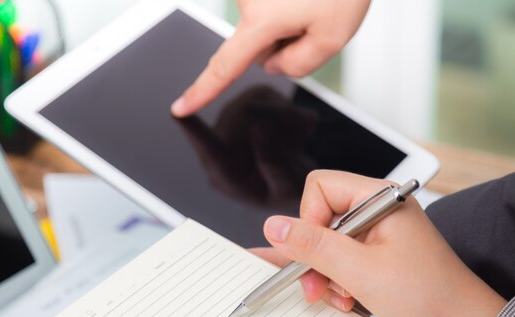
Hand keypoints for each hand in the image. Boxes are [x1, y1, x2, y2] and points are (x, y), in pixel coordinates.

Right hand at [171, 0, 370, 116]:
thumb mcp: (333, 38)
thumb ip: (297, 67)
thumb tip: (273, 65)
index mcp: (262, 19)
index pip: (225, 67)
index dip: (201, 91)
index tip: (181, 107)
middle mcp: (248, 0)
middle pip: (258, 48)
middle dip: (285, 42)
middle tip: (314, 20)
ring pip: (266, 28)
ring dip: (289, 22)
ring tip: (313, 2)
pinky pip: (270, 9)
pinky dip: (288, 8)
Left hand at [177, 86, 317, 207]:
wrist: (302, 183)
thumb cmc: (290, 191)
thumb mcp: (288, 187)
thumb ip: (272, 161)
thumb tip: (259, 126)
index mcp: (225, 178)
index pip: (209, 151)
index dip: (195, 131)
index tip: (177, 114)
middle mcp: (221, 152)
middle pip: (240, 119)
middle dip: (278, 117)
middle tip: (308, 123)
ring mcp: (229, 130)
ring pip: (252, 104)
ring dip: (285, 113)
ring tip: (306, 129)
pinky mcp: (241, 110)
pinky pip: (261, 97)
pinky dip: (284, 108)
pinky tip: (298, 126)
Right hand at [255, 170, 506, 316]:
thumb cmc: (428, 293)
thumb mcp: (360, 270)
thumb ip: (313, 245)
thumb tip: (274, 226)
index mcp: (379, 197)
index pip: (320, 187)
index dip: (308, 219)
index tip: (313, 252)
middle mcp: (376, 209)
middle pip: (319, 217)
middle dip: (315, 255)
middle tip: (316, 284)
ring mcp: (376, 232)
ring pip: (326, 242)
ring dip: (325, 273)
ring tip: (339, 295)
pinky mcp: (375, 253)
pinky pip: (339, 259)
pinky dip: (337, 281)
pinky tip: (347, 298)